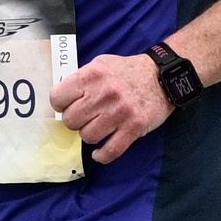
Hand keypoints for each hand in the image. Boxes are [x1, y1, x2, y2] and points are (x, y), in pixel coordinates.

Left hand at [46, 53, 169, 161]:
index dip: (60, 104)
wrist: (162, 76)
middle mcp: (105, 93)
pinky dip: (101, 155)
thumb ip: (81, 80)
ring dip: (90, 135)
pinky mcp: (134, 127)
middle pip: (71, 120)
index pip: (58, 98)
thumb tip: (62, 99)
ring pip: (88, 136)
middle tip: (85, 117)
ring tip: (98, 128)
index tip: (68, 106)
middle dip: (76, 121)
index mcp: (93, 74)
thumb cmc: (128, 71)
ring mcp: (120, 112)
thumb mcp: (101, 64)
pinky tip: (98, 153)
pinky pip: (110, 150)